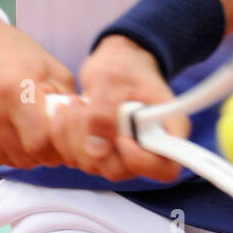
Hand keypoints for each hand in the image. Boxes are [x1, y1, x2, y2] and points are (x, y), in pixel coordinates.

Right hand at [0, 15, 76, 167]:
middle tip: (48, 139)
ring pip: (6, 159)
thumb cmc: (8, 48)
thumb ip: (65, 98)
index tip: (62, 141)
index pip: (40, 142)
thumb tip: (81, 130)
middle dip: (42, 154)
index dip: (56, 147)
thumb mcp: (46, 64)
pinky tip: (7, 129)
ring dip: (23, 153)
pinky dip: (3, 149)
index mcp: (14, 87)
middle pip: (24, 156)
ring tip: (27, 131)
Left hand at [47, 35, 189, 183]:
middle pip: (121, 170)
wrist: (115, 62)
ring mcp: (123, 155)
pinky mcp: (102, 154)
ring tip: (75, 103)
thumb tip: (96, 148)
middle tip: (83, 107)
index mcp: (168, 130)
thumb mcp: (112, 80)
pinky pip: (78, 159)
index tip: (120, 137)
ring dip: (74, 137)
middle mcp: (148, 149)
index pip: (165, 168)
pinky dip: (65, 138)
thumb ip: (104, 112)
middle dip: (93, 142)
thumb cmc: (123, 66)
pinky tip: (67, 113)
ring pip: (94, 166)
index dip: (139, 160)